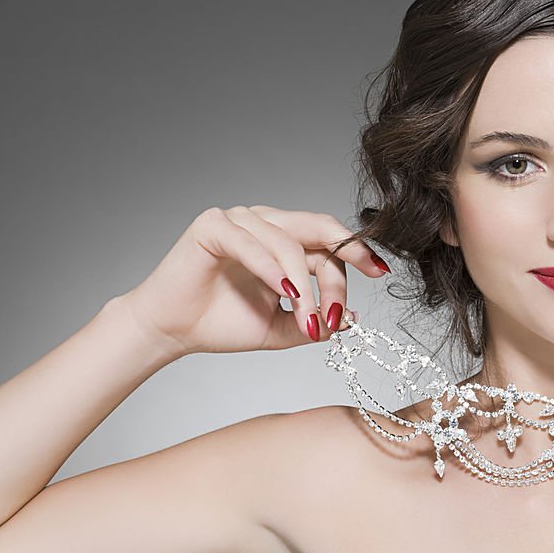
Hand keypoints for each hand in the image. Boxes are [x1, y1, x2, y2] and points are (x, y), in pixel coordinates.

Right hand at [114, 206, 389, 360]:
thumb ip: (315, 321)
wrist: (172, 332)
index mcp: (284, 240)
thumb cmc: (221, 324)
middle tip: (368, 276)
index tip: (381, 274)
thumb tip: (352, 319)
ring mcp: (239, 220)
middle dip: (347, 256)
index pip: (329, 242)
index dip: (356, 256)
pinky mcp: (213, 225)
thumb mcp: (281, 328)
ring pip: (289, 242)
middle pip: (319, 231)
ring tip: (309, 318)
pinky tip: (284, 292)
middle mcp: (265, 223)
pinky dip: (270, 268)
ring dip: (305, 284)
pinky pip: (252, 242)